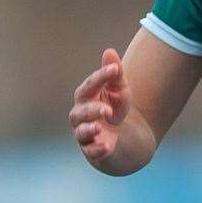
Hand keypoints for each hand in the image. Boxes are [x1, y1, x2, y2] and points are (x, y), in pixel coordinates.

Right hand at [70, 48, 128, 164]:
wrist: (121, 138)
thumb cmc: (115, 108)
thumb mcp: (120, 90)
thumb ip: (115, 74)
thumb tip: (109, 51)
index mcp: (86, 97)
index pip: (89, 86)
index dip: (100, 77)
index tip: (114, 70)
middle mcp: (81, 116)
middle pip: (80, 112)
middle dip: (93, 110)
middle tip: (107, 110)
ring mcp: (85, 134)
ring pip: (81, 132)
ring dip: (89, 129)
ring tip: (98, 126)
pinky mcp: (93, 151)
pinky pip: (91, 152)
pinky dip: (97, 149)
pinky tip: (106, 146)